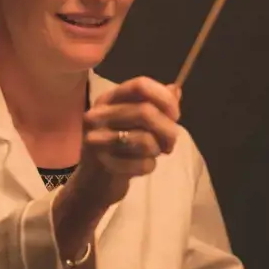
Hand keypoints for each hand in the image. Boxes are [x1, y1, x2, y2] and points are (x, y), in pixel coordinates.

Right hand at [59, 77, 181, 229]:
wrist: (92, 183)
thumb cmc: (118, 147)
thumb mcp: (134, 123)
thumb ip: (155, 106)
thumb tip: (176, 90)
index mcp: (108, 99)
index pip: (140, 85)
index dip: (164, 98)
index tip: (175, 115)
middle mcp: (98, 115)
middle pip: (146, 112)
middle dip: (168, 129)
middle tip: (170, 142)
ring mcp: (97, 140)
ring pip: (146, 140)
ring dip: (158, 149)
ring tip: (153, 153)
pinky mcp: (103, 165)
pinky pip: (142, 164)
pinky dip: (149, 167)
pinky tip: (140, 167)